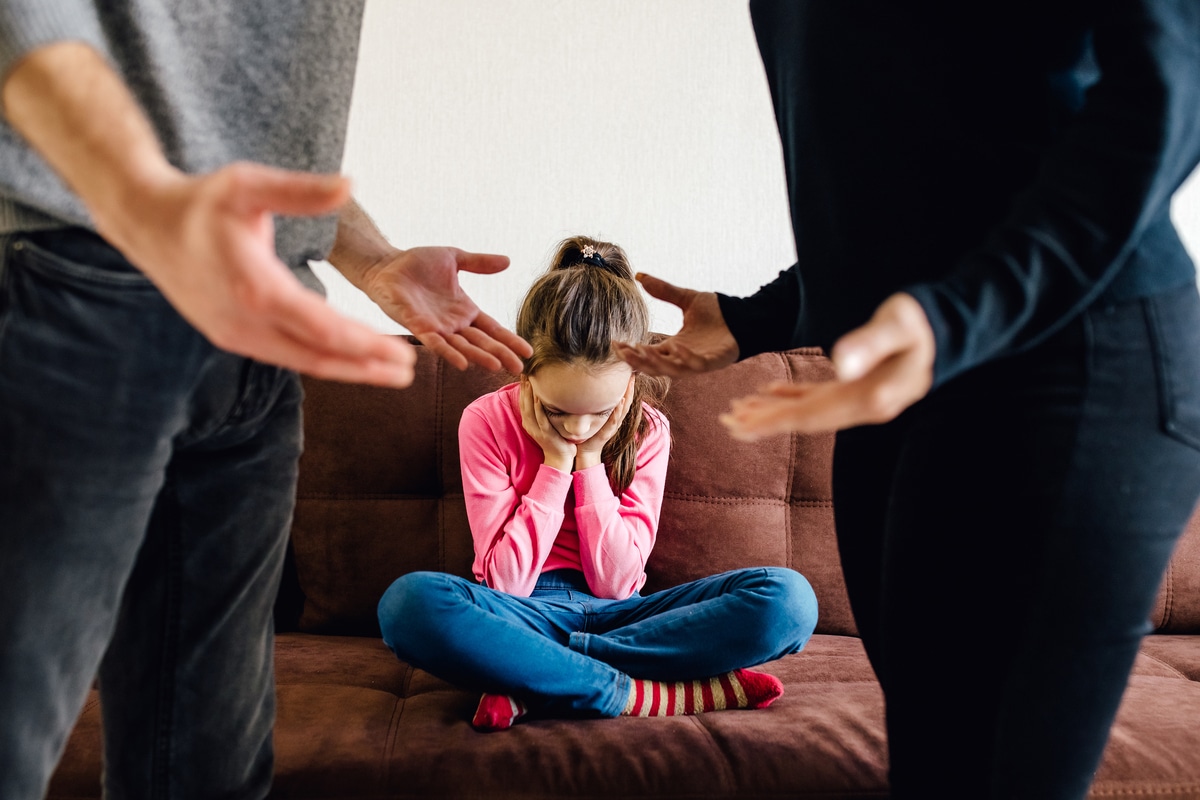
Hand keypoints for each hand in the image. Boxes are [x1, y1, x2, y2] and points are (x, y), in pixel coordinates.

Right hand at [108, 162, 416, 386]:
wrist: (148, 225)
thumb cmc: (202, 201)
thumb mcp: (248, 184)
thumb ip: (300, 190)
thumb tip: (349, 184)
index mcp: (254, 287)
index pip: (319, 327)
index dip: (363, 344)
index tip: (400, 351)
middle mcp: (243, 321)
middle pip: (316, 354)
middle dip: (365, 365)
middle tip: (408, 370)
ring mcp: (235, 334)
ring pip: (302, 361)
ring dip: (348, 368)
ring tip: (390, 371)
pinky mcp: (231, 337)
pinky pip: (286, 355)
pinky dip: (321, 360)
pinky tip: (350, 361)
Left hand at [358, 247, 531, 372]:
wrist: (386, 264)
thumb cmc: (417, 262)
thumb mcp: (455, 258)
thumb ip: (480, 263)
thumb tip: (508, 261)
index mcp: (464, 309)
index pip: (492, 328)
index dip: (509, 339)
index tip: (528, 351)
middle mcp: (453, 323)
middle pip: (482, 341)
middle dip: (501, 354)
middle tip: (519, 368)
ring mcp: (437, 327)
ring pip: (463, 346)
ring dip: (480, 357)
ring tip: (497, 367)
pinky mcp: (418, 326)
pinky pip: (436, 343)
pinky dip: (450, 354)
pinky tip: (463, 364)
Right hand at [519, 379, 575, 471]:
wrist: (560, 458)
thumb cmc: (555, 439)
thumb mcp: (547, 422)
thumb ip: (544, 411)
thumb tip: (546, 396)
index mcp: (528, 421)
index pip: (523, 401)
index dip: (522, 387)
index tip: (524, 373)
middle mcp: (529, 424)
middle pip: (524, 402)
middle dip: (524, 387)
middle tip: (524, 372)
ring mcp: (536, 429)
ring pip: (529, 409)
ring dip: (529, 394)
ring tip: (529, 380)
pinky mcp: (545, 433)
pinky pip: (540, 418)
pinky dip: (538, 407)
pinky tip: (538, 397)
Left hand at [575, 375, 635, 469]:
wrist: (585, 452)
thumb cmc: (589, 434)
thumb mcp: (593, 416)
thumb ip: (594, 405)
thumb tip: (589, 390)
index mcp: (614, 416)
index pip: (623, 399)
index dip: (628, 387)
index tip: (630, 374)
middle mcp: (616, 420)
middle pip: (627, 402)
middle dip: (630, 388)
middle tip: (633, 374)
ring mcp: (613, 426)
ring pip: (623, 409)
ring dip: (627, 396)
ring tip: (630, 384)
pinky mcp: (607, 432)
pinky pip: (615, 420)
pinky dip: (618, 410)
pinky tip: (620, 401)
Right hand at [613, 273, 737, 376]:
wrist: (744, 317)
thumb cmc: (718, 313)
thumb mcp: (686, 299)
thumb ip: (664, 290)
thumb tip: (639, 276)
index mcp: (674, 346)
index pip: (647, 352)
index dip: (631, 350)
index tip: (616, 343)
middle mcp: (682, 357)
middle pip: (654, 366)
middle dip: (638, 360)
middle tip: (623, 352)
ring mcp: (697, 361)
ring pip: (671, 370)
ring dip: (656, 363)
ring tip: (642, 351)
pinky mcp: (713, 361)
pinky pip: (696, 364)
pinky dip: (685, 358)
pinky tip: (675, 347)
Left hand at [720, 293, 934, 437]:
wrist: (956, 326)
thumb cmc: (926, 320)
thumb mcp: (898, 325)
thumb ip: (870, 343)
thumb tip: (839, 363)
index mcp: (869, 398)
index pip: (809, 415)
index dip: (772, 420)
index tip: (740, 425)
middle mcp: (865, 407)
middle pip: (805, 419)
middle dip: (764, 422)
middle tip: (725, 422)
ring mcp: (864, 400)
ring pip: (810, 412)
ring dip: (774, 412)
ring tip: (739, 412)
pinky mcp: (863, 388)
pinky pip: (822, 399)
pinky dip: (794, 398)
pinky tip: (771, 393)